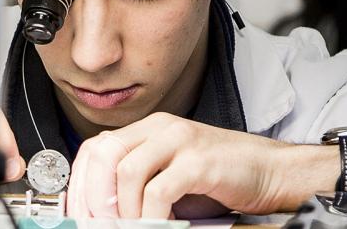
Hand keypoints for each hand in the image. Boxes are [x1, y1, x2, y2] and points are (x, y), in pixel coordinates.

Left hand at [67, 112, 297, 218]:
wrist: (268, 170)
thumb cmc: (218, 175)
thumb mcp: (167, 173)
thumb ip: (136, 183)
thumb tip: (101, 210)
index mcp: (147, 129)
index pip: (96, 147)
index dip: (81, 181)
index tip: (78, 210)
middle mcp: (160, 128)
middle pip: (105, 153)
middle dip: (94, 194)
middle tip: (100, 221)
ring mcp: (180, 141)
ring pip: (127, 171)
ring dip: (122, 208)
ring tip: (130, 226)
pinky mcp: (200, 161)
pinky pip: (159, 190)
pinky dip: (150, 214)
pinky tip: (155, 225)